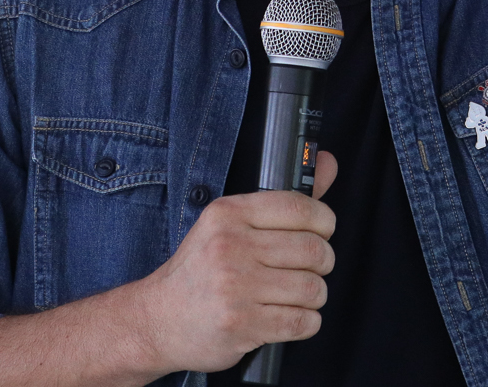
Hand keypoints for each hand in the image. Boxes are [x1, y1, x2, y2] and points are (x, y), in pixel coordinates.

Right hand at [133, 151, 339, 373]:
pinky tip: (288, 317)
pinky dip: (306, 323)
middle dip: (323, 263)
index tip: (323, 231)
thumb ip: (284, 200)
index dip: (324, 221)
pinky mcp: (241, 324)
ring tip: (296, 296)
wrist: (158, 319)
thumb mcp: (229, 224)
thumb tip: (328, 162)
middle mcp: (230, 247)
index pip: (299, 206)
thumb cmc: (199, 271)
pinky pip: (302, 322)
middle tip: (311, 269)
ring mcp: (235, 288)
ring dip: (315, 296)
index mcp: (228, 214)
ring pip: (313, 289)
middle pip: (313, 250)